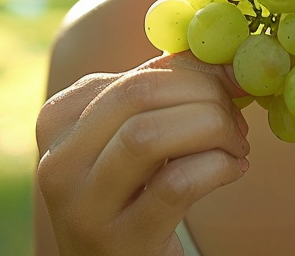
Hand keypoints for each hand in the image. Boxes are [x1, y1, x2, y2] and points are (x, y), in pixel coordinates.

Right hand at [36, 52, 250, 255]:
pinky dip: (215, 168)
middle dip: (204, 96)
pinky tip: (233, 169)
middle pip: (139, 96)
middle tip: (237, 115)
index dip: (193, 71)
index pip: (133, 76)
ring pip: (148, 136)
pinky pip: (174, 185)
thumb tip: (222, 56)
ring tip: (236, 144)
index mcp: (57, 121)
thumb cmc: (130, 197)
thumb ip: (159, 95)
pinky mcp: (118, 241)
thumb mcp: (129, 141)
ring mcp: (84, 206)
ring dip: (210, 129)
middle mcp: (58, 162)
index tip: (230, 82)